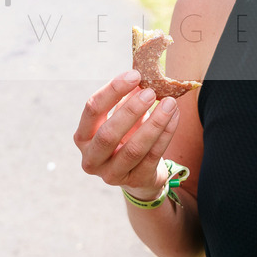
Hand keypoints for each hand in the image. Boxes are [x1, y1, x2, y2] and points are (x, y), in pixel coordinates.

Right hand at [74, 69, 181, 200]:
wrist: (137, 174)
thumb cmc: (125, 137)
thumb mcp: (120, 119)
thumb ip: (126, 99)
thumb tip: (143, 75)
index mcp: (83, 137)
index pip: (92, 110)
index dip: (112, 90)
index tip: (134, 75)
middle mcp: (92, 158)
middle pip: (109, 133)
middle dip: (131, 110)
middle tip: (151, 92)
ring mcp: (112, 174)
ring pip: (134, 149)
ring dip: (154, 123)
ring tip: (170, 103)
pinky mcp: (135, 181)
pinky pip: (153, 156)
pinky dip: (166, 134)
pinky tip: (174, 117)